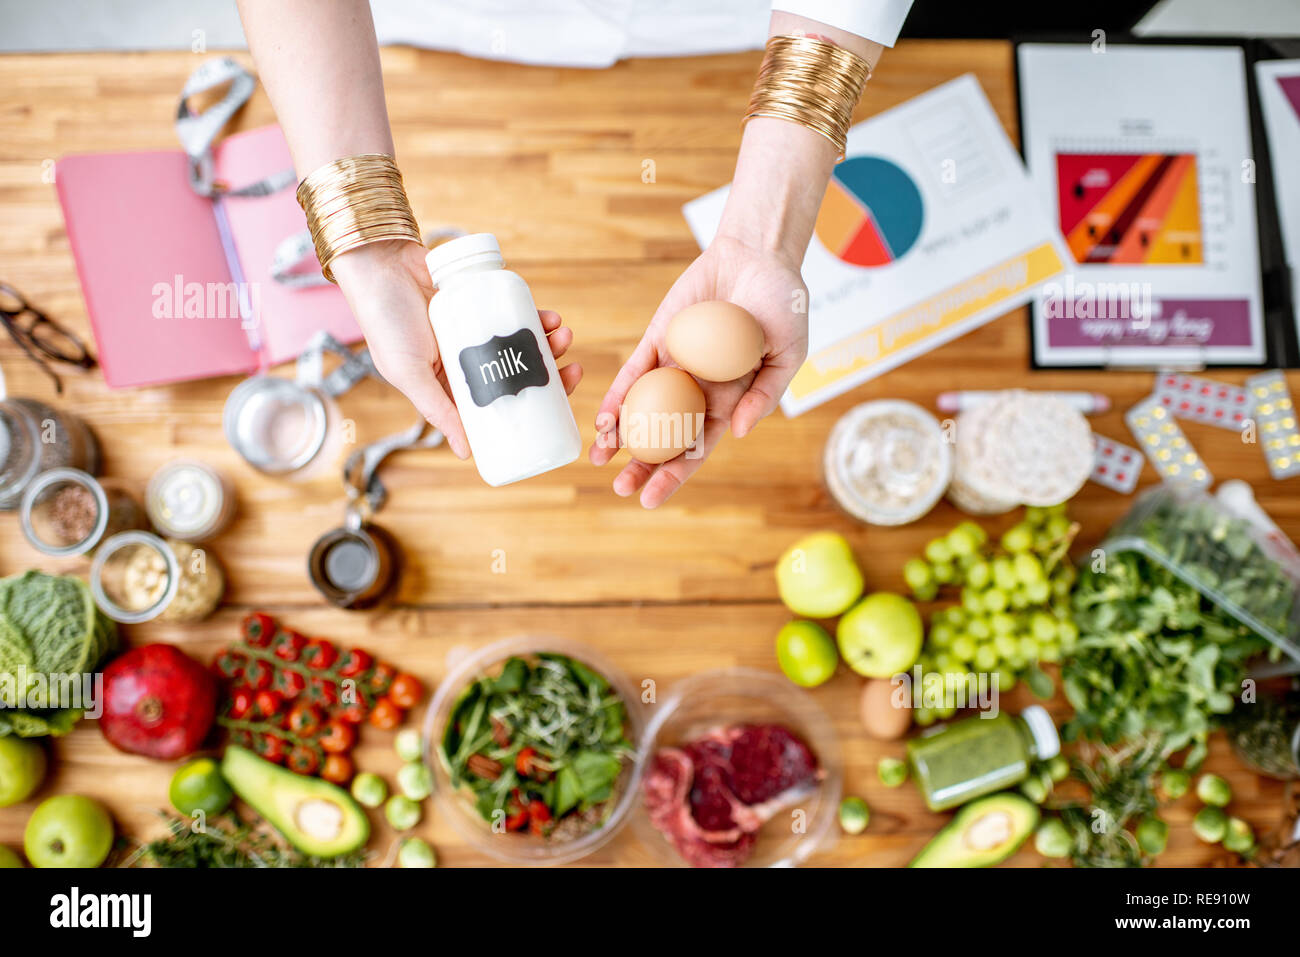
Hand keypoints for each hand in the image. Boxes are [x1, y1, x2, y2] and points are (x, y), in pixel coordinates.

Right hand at [331, 240, 582, 459]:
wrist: (378, 265)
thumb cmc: (384, 323)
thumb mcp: (409, 374)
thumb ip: (438, 411)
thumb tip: (467, 453)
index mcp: (450, 386)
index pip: (499, 402)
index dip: (532, 401)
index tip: (561, 399)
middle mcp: (467, 361)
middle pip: (517, 372)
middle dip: (549, 371)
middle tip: (572, 367)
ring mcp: (476, 331)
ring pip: (521, 342)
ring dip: (548, 341)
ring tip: (563, 334)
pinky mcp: (480, 301)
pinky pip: (513, 312)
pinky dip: (535, 315)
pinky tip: (549, 317)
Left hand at [590, 234, 807, 507]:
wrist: (758, 256)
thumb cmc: (783, 305)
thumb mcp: (788, 353)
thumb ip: (765, 393)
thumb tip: (738, 432)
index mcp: (730, 401)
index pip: (697, 448)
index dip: (675, 475)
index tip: (650, 499)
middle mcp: (698, 391)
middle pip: (665, 438)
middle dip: (642, 466)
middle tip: (619, 488)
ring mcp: (675, 367)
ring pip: (642, 411)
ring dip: (620, 436)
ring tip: (599, 459)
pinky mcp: (658, 340)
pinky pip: (633, 372)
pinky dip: (617, 395)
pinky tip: (601, 417)